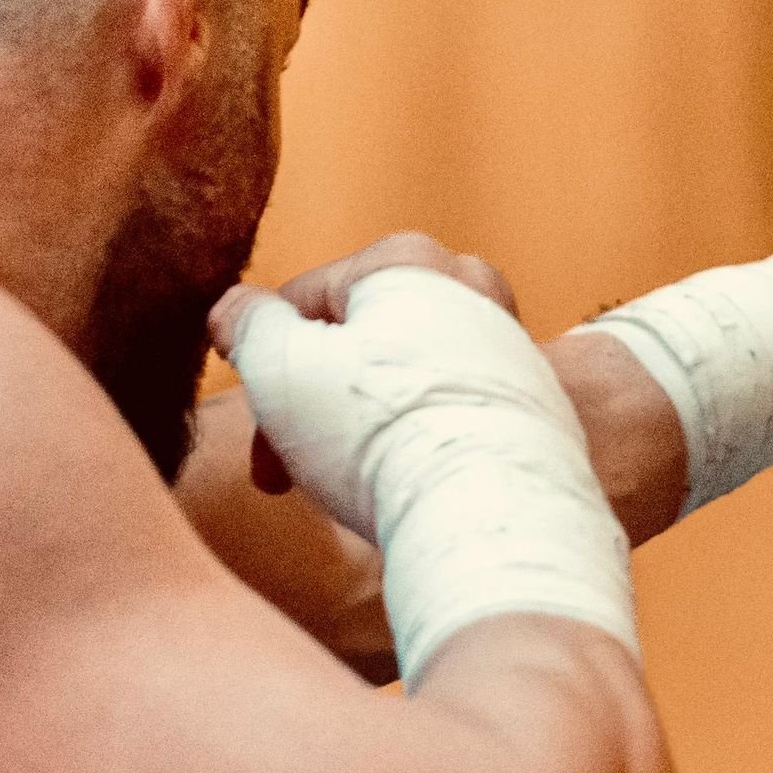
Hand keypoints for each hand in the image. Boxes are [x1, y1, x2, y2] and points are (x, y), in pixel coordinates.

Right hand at [210, 263, 564, 543]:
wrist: (491, 512)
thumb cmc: (379, 433)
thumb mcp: (281, 369)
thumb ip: (248, 325)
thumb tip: (235, 309)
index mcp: (404, 260)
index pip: (304, 299)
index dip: (259, 358)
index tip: (249, 414)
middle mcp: (469, 286)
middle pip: (356, 342)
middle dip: (308, 405)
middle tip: (279, 472)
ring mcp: (510, 345)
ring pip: (400, 379)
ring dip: (357, 427)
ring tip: (336, 485)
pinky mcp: (537, 405)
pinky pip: (448, 412)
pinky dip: (414, 441)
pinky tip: (397, 488)